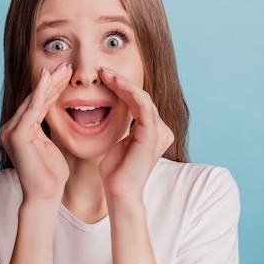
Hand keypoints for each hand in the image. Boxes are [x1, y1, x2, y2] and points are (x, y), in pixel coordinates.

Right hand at [0, 63, 71, 201]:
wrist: (45, 197)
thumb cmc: (51, 176)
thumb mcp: (51, 146)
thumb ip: (47, 129)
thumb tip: (56, 113)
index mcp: (19, 131)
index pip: (37, 104)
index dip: (52, 88)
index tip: (66, 74)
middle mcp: (11, 129)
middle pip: (34, 99)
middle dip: (52, 82)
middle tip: (66, 66)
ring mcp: (11, 131)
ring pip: (33, 101)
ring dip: (50, 83)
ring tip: (64, 69)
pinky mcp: (16, 135)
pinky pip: (32, 109)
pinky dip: (41, 92)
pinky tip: (50, 79)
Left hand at [98, 67, 173, 202]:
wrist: (120, 193)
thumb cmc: (116, 172)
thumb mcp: (119, 142)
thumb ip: (124, 127)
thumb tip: (117, 112)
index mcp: (154, 132)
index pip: (139, 102)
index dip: (122, 88)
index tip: (104, 77)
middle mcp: (161, 130)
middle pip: (142, 97)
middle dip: (122, 82)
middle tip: (103, 70)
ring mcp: (159, 132)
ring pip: (142, 98)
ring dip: (123, 83)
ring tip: (105, 73)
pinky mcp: (152, 134)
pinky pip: (143, 106)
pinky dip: (129, 91)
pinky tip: (114, 83)